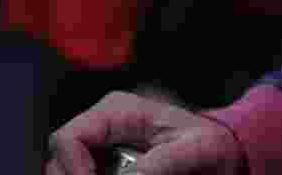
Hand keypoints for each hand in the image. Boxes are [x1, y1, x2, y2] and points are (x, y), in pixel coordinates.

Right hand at [45, 91, 245, 174]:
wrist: (222, 153)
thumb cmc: (210, 143)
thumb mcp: (194, 149)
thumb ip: (162, 162)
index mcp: (117, 111)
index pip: (68, 137)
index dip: (72, 168)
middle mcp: (102, 127)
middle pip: (59, 161)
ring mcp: (102, 148)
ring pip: (68, 172)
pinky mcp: (106, 166)